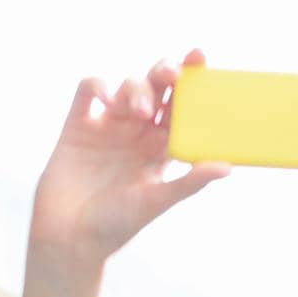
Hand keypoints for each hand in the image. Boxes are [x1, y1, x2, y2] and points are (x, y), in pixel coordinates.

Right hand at [29, 49, 230, 263]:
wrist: (69, 238)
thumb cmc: (116, 226)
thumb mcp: (156, 202)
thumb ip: (189, 182)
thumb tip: (228, 167)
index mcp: (160, 149)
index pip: (181, 109)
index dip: (191, 83)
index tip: (200, 59)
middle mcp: (136, 134)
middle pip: (155, 89)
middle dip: (164, 74)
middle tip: (172, 74)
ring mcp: (107, 127)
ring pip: (126, 87)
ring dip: (136, 89)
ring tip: (138, 112)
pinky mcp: (77, 125)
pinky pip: (88, 91)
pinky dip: (98, 86)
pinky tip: (105, 98)